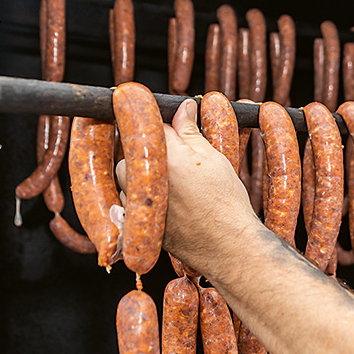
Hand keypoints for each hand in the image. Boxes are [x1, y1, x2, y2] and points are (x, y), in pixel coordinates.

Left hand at [117, 98, 258, 275]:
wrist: (227, 245)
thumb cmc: (225, 203)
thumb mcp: (213, 158)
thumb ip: (190, 131)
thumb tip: (183, 108)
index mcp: (165, 155)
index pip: (151, 123)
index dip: (162, 122)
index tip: (170, 125)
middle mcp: (145, 176)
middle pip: (132, 149)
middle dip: (149, 148)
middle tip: (175, 155)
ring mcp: (137, 200)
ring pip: (126, 175)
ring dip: (141, 172)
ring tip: (172, 181)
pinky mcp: (136, 221)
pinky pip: (127, 199)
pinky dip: (141, 196)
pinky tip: (166, 201)